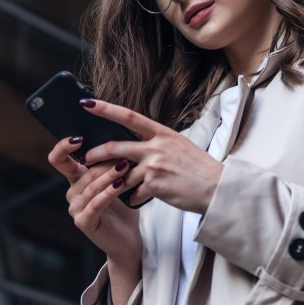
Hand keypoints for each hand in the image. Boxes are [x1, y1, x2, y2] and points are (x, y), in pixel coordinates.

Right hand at [47, 137, 141, 270]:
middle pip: (82, 171)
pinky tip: (120, 184)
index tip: (78, 137)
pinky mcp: (83, 222)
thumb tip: (118, 139)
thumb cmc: (123, 208)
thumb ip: (111, 163)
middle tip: (122, 154)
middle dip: (102, 162)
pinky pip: (96, 203)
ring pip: (90, 186)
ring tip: (125, 166)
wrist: (128, 239)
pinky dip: (109, 192)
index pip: (59, 159)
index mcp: (75, 180)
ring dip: (108, 175)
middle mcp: (72, 193)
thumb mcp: (117, 181)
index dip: (63, 147)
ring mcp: (75, 209)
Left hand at [80, 99, 223, 213]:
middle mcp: (156, 146)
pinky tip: (137, 200)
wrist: (217, 189)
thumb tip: (137, 146)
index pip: (129, 116)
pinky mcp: (154, 184)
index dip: (106, 109)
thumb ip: (158, 143)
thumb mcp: (179, 146)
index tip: (87, 103)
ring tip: (115, 189)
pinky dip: (132, 198)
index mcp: (162, 133)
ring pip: (121, 174)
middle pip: (115, 147)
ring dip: (115, 183)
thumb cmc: (199, 169)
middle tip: (86, 158)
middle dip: (96, 153)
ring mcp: (154, 165)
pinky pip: (132, 193)